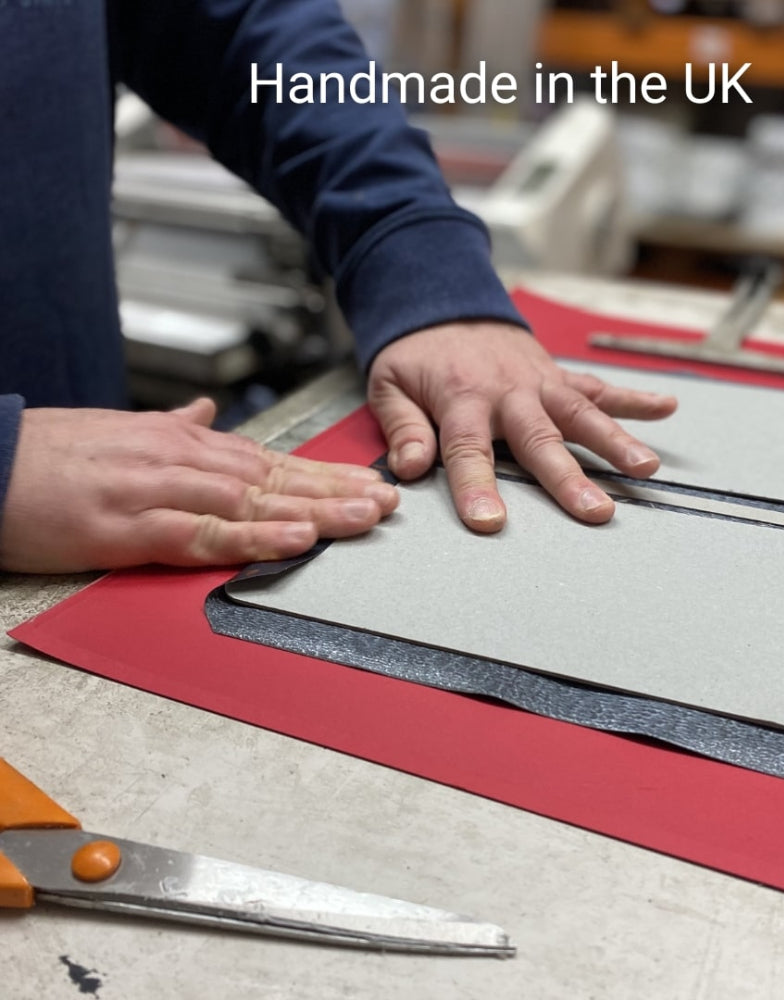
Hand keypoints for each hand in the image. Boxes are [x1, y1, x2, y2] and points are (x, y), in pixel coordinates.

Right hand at [0, 398, 397, 572]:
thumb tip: (211, 412)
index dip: (326, 475)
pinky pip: (205, 534)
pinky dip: (253, 537)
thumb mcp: (128, 430)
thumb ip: (178, 426)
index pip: (274, 461)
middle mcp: (186, 462)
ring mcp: (162, 492)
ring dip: (313, 511)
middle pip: (277, 480)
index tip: (368, 483)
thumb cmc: (57, 453)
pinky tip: (294, 540)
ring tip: (363, 518)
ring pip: (254, 502)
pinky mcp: (133, 527)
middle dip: (337, 492)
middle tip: (388, 502)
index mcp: (188, 446)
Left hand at [367, 322, 676, 531]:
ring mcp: (538, 382)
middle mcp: (508, 391)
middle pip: (540, 438)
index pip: (468, 450)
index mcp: (461, 398)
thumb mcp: (389, 384)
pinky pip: (597, 387)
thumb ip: (402, 427)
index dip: (478, 486)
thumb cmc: (416, 353)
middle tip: (596, 510)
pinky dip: (632, 398)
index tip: (490, 522)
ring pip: (580, 413)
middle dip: (569, 476)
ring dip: (615, 440)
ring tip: (646, 467)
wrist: (443, 299)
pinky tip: (666, 408)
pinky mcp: (556, 375)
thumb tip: (409, 469)